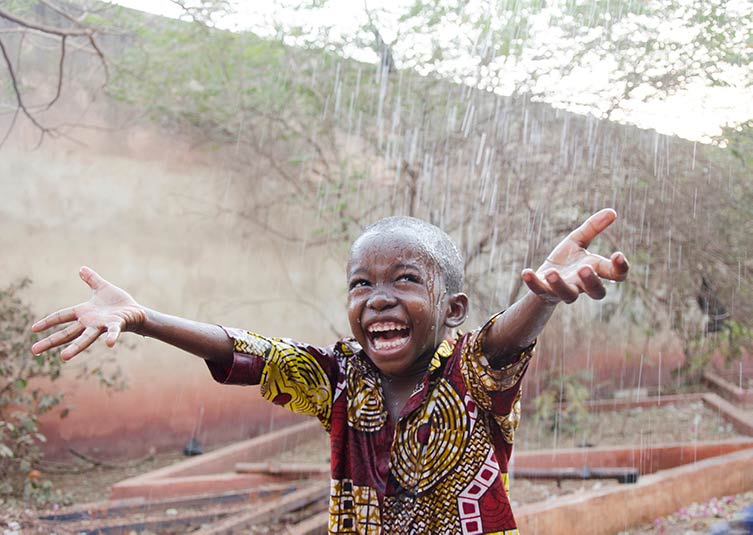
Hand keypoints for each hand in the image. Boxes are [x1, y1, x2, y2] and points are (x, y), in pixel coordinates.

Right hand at [31, 267, 146, 360]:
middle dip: (51, 341)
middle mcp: (90, 322)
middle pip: (67, 333)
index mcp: (84, 313)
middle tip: (34, 351)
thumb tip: (81, 268)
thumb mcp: (102, 288)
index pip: (61, 316)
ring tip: (64, 357)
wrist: (136, 311)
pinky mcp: (116, 325)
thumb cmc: (118, 302)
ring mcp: (102, 325)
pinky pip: (113, 332)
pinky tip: (109, 344)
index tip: (33, 329)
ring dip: (76, 347)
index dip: (48, 321)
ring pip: (86, 338)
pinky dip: (111, 337)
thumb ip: (91, 280)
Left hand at [521, 208, 628, 304]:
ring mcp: (564, 291)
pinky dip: (533, 283)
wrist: (545, 278)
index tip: (617, 254)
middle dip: (591, 281)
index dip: (620, 268)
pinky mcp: (545, 292)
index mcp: (596, 272)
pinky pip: (540, 291)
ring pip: (569, 295)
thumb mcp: (578, 240)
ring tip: (551, 272)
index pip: (616, 275)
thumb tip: (612, 212)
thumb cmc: (566, 260)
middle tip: (584, 268)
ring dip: (560, 284)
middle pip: (597, 292)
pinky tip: (526, 272)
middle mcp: (583, 285)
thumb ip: (593, 228)